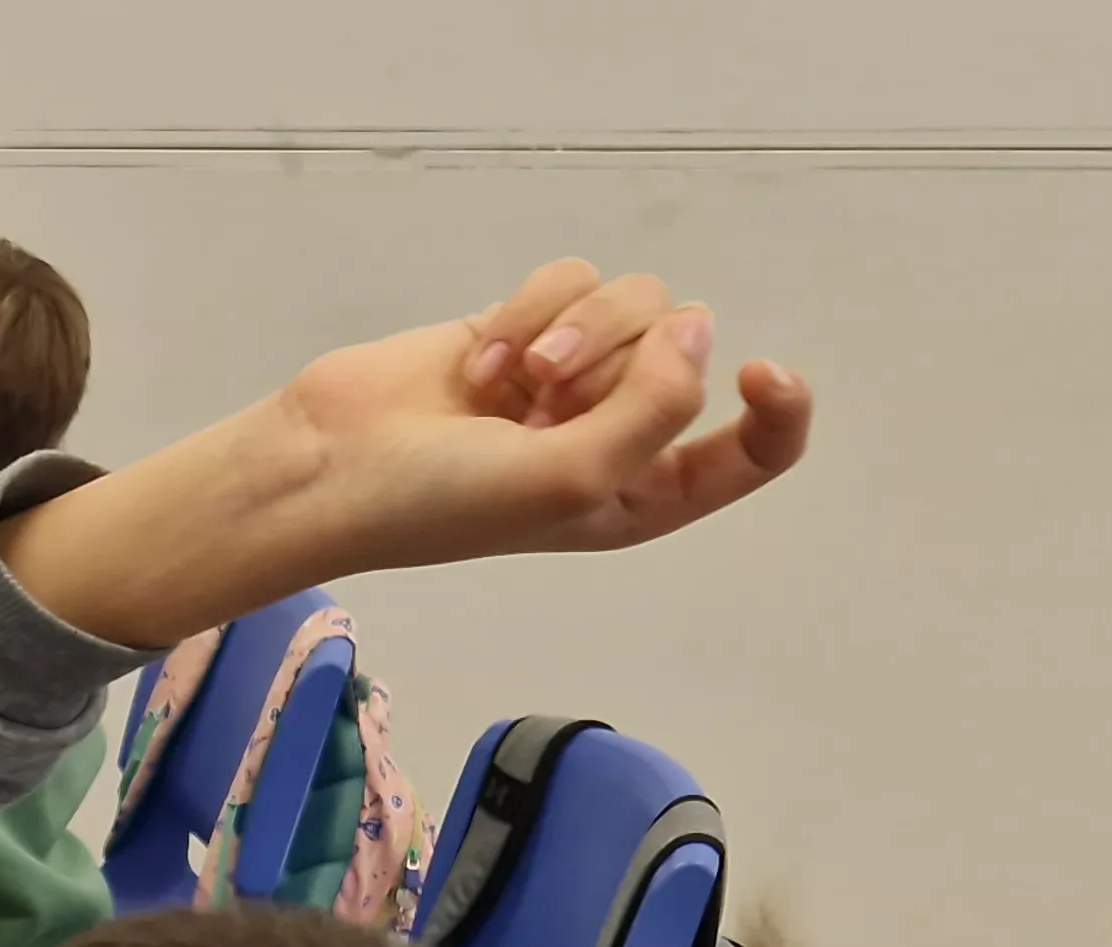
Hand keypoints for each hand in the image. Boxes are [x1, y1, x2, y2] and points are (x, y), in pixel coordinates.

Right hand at [281, 258, 812, 568]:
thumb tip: (694, 325)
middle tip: (551, 398)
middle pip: (687, 349)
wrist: (334, 464)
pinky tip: (484, 358)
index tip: (757, 369)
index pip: (755, 448)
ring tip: (515, 377)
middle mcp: (618, 429)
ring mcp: (571, 374)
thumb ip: (657, 404)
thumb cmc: (447, 502)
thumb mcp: (575, 479)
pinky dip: (530, 309)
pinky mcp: (525, 326)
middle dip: (623, 359)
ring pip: (634, 302)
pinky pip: (571, 279)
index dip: (777, 408)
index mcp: (646, 492)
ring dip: (574, 329)